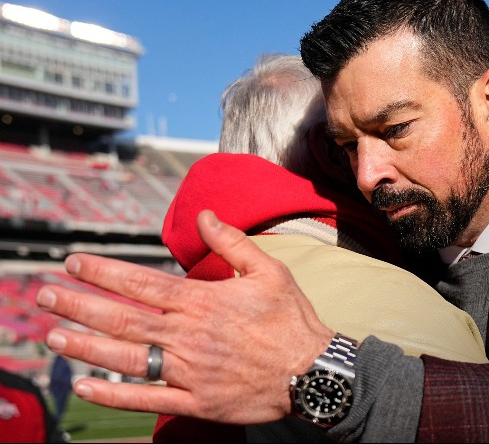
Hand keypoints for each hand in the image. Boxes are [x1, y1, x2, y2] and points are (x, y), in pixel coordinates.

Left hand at [36, 210, 333, 422]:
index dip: (103, 272)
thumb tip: (204, 215)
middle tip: (45, 296)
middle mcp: (187, 336)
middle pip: (121, 319)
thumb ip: (232, 242)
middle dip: (79, 306)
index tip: (74, 262)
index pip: (140, 283)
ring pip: (124, 358)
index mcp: (202, 302)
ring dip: (83, 347)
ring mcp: (187, 372)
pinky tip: (83, 386)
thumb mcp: (270, 270)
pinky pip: (144, 399)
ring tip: (52, 336)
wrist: (312, 373)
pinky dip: (110, 394)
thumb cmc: (292, 320)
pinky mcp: (194, 402)